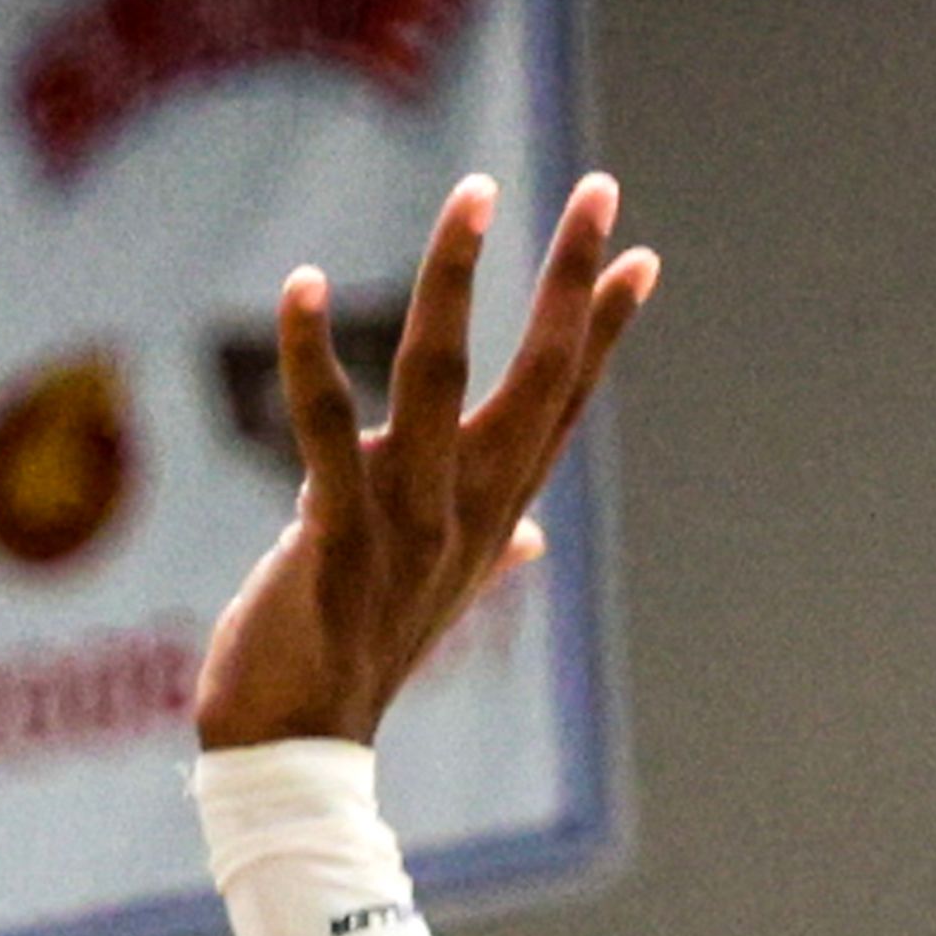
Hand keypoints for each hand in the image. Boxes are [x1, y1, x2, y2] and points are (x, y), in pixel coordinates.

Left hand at [194, 173, 655, 751]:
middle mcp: (467, 513)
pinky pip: (326, 432)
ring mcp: (408, 526)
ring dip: (457, 281)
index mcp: (492, 516)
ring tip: (477, 195)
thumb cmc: (354, 659)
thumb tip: (532, 539)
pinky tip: (305, 285)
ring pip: (442, 382)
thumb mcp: (435, 594)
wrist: (294, 749)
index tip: (640, 257)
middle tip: (599, 187)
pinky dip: (313, 355)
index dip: (602, 330)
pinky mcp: (336, 540)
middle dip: (571, 279)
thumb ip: (487, 550)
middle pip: (539, 379)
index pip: (562, 406)